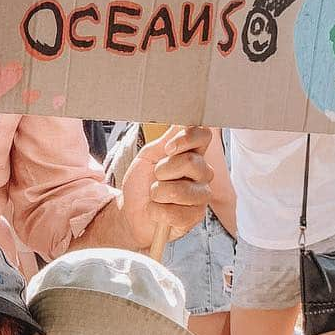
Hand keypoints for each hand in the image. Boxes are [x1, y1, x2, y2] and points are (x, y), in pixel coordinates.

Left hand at [120, 126, 213, 249]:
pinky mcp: (195, 216)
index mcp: (192, 153)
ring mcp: (201, 195)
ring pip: (182, 190)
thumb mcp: (149, 156)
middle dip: (163, 170)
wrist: (131, 213)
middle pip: (192, 162)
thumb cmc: (141, 184)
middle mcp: (202, 173)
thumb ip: (167, 138)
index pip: (203, 136)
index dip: (186, 139)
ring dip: (158, 193)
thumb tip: (182, 118)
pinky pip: (177, 212)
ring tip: (155, 196)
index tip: (167, 149)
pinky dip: (158, 211)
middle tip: (155, 178)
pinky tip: (156, 211)